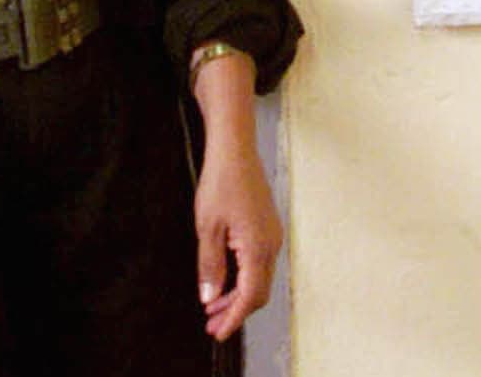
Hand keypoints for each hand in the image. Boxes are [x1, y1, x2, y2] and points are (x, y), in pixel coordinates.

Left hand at [192, 51, 281, 340]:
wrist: (235, 149)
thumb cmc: (221, 182)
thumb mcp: (207, 227)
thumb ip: (210, 266)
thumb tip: (210, 297)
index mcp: (258, 247)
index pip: (250, 296)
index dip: (233, 318)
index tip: (217, 332)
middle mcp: (271, 244)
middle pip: (258, 292)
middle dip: (235, 311)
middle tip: (211, 324)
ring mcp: (272, 235)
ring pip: (260, 277)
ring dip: (238, 294)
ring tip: (213, 305)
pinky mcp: (268, 227)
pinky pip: (260, 262)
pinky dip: (244, 277)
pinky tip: (225, 278)